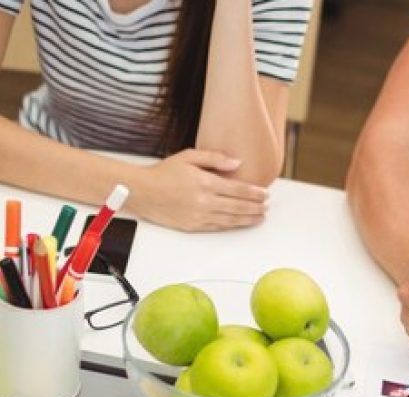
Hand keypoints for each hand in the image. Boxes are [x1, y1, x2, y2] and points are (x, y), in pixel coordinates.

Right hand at [131, 149, 267, 231]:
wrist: (142, 192)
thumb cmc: (164, 173)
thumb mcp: (189, 156)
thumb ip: (214, 158)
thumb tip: (236, 163)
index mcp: (205, 182)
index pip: (238, 189)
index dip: (254, 193)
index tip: (265, 194)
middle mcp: (204, 201)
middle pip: (237, 206)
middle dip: (255, 207)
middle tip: (266, 207)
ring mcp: (199, 216)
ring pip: (230, 219)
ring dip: (248, 219)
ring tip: (260, 217)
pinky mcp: (192, 226)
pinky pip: (217, 227)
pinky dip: (231, 226)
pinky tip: (240, 223)